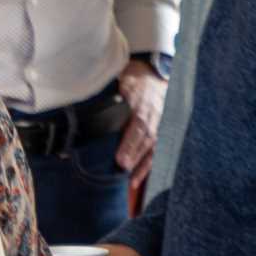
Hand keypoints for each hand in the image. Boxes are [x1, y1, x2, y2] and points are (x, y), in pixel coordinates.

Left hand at [115, 60, 165, 176]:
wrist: (153, 74)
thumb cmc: (134, 79)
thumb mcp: (123, 81)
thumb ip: (113, 94)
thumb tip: (94, 107)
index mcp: (143, 104)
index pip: (138, 127)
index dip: (130, 144)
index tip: (121, 159)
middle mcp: (154, 117)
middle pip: (146, 140)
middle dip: (135, 157)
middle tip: (123, 170)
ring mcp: (159, 125)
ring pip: (153, 148)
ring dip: (143, 166)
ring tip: (132, 181)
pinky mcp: (161, 132)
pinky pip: (157, 151)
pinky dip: (148, 167)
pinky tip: (138, 179)